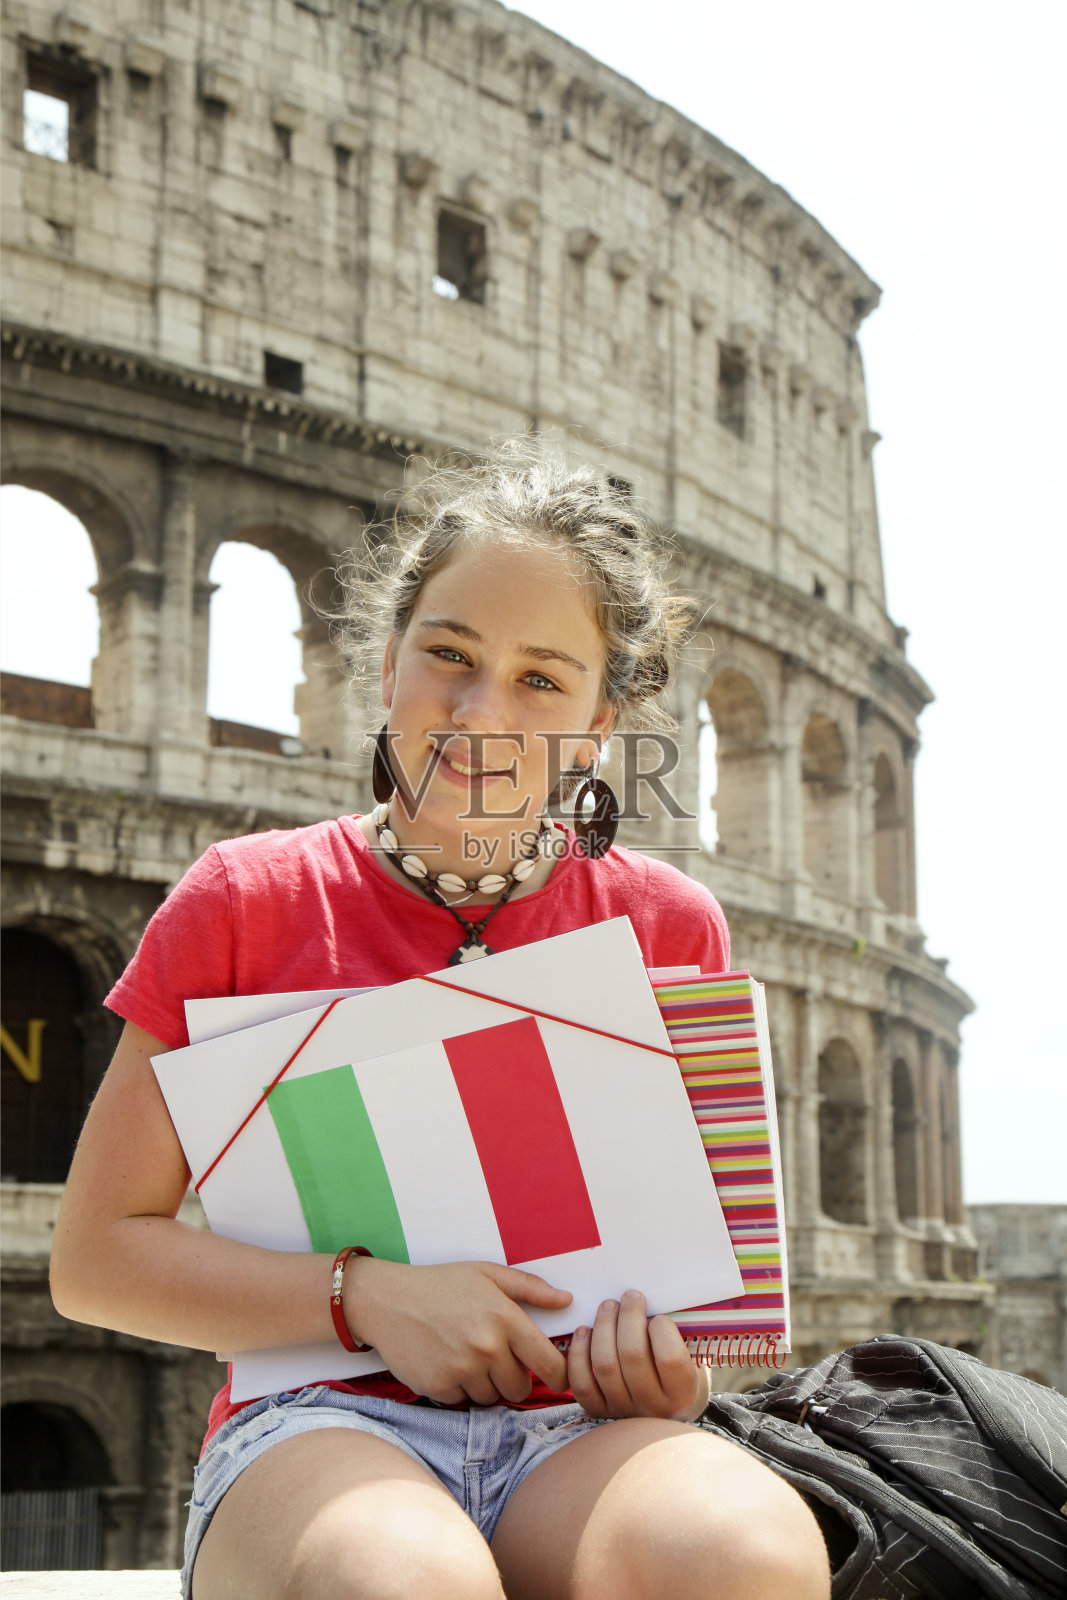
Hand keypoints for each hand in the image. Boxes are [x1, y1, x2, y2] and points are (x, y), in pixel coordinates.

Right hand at [344, 1257, 570, 1405]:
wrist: (387, 1300)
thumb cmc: (440, 1284)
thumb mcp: (487, 1274)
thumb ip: (531, 1288)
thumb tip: (566, 1300)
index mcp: (506, 1318)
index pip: (550, 1365)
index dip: (558, 1376)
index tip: (553, 1377)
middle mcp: (487, 1347)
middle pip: (520, 1388)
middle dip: (512, 1378)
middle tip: (494, 1358)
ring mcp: (463, 1369)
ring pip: (492, 1398)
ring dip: (485, 1385)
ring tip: (466, 1356)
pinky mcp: (440, 1388)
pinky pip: (463, 1401)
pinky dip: (459, 1389)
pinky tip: (446, 1363)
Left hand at [567, 1290, 710, 1421]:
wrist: (664, 1410)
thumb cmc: (677, 1373)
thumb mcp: (689, 1356)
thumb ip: (676, 1333)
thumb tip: (648, 1300)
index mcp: (682, 1392)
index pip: (670, 1358)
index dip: (661, 1329)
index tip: (658, 1316)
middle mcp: (652, 1406)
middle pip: (632, 1355)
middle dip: (628, 1316)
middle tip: (629, 1297)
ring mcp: (624, 1410)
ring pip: (604, 1365)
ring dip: (603, 1327)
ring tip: (608, 1306)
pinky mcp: (600, 1411)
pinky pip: (581, 1383)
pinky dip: (578, 1354)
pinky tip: (584, 1331)